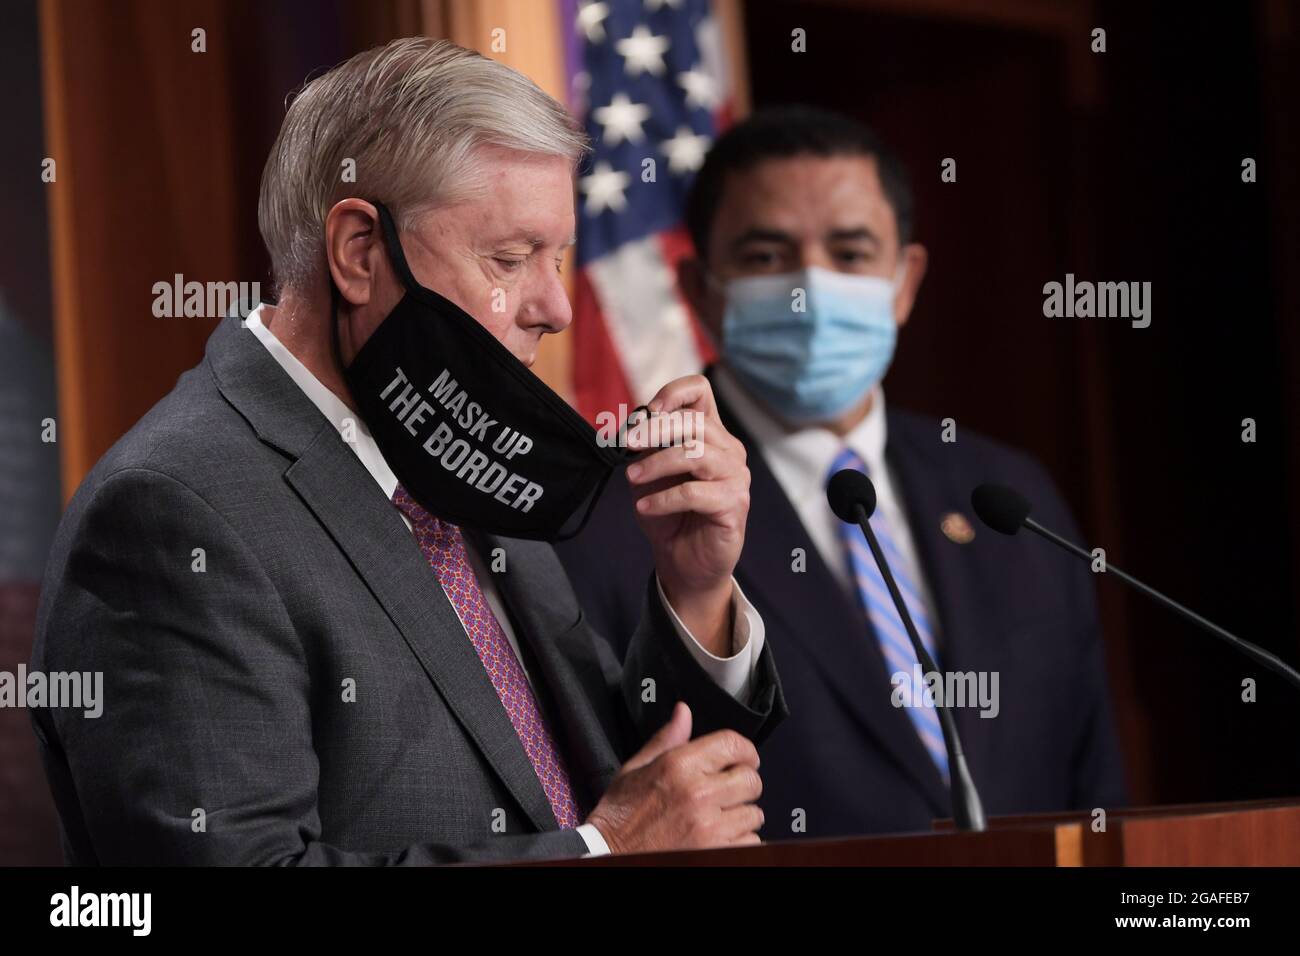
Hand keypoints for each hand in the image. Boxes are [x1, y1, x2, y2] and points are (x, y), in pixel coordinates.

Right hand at [585, 702, 763, 853]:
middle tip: (729, 790)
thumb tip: (683, 713)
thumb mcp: (636, 768)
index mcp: (679, 767)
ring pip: (754, 814)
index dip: (744, 750)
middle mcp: (698, 795)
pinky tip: (719, 837)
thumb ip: (667, 739)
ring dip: (741, 815)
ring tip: (719, 817)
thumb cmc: (620, 817)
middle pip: (751, 780)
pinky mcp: (716, 853)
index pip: (733, 745)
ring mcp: (710, 828)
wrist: (609, 855)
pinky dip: (740, 841)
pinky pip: (750, 842)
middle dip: (744, 783)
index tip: (745, 758)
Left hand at [625, 375, 749, 653]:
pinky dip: (663, 498)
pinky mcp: (735, 505)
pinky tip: (644, 507)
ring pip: (696, 454)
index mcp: (709, 434)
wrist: (684, 561)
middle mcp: (728, 450)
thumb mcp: (651, 474)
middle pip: (695, 422)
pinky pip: (695, 493)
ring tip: (632, 477)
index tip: (647, 412)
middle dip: (656, 431)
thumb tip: (634, 425)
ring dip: (657, 464)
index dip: (673, 394)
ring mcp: (736, 477)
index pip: (700, 392)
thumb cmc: (668, 514)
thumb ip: (648, 447)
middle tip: (628, 444)